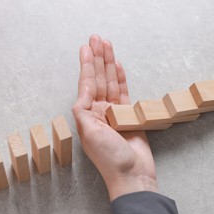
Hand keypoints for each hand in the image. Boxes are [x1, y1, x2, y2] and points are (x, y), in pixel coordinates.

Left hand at [72, 35, 157, 200]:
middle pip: (98, 79)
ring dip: (109, 64)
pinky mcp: (129, 116)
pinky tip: (119, 66)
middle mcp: (100, 111)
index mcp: (87, 115)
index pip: (86, 84)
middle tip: (97, 39)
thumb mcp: (89, 133)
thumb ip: (83, 110)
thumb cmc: (110, 157)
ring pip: (111, 83)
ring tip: (107, 45)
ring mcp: (115, 113)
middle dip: (97, 58)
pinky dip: (122, 79)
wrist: (132, 174)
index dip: (86, 65)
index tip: (86, 48)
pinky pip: (124, 93)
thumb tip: (81, 95)